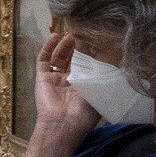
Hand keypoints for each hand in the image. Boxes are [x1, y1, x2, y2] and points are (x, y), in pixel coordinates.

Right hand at [27, 26, 101, 150]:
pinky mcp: (42, 77)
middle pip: (72, 58)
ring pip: (59, 56)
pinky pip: (43, 59)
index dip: (91, 52)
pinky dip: (48, 47)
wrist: (64, 124)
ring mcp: (54, 78)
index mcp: (84, 86)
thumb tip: (113, 59)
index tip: (97, 39)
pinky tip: (55, 36)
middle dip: (78, 46)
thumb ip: (103, 76)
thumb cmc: (84, 113)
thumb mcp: (99, 92)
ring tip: (72, 32)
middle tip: (84, 32)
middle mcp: (69, 81)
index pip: (87, 65)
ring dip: (65, 44)